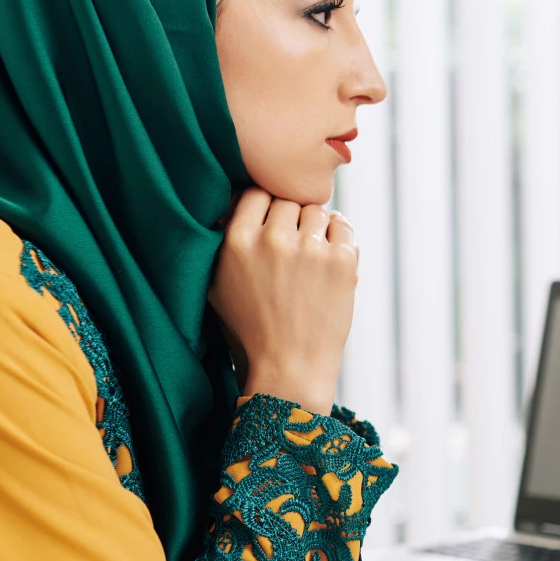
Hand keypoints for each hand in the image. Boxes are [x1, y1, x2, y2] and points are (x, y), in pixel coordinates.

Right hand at [209, 187, 357, 413]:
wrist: (289, 368)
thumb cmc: (250, 329)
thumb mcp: (216, 284)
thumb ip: (221, 240)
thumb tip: (232, 202)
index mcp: (238, 240)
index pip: (256, 192)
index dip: (265, 205)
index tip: (270, 222)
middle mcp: (273, 239)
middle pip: (288, 200)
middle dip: (290, 218)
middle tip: (291, 245)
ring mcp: (311, 249)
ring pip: (316, 210)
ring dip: (315, 227)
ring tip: (310, 254)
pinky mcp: (341, 261)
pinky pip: (343, 226)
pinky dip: (339, 236)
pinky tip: (329, 256)